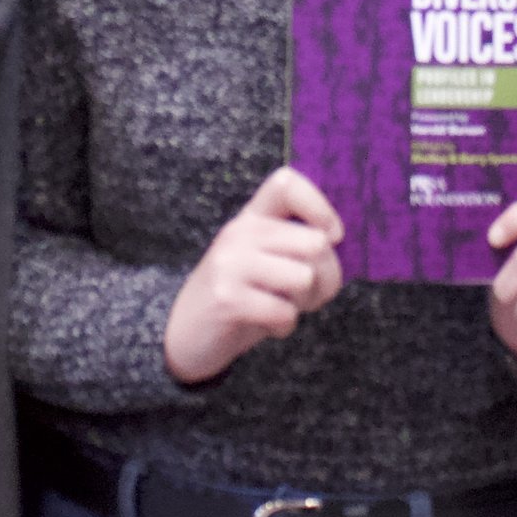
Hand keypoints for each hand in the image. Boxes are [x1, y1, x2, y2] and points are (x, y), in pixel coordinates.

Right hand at [163, 167, 344, 383]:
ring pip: (305, 277)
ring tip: (280, 307)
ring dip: (303, 303)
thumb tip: (334, 244)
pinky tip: (265, 325)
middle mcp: (239, 232)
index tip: (332, 237)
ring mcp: (230, 263)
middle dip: (326, 277)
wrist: (183, 334)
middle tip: (303, 293)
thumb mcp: (264, 261)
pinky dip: (283, 326)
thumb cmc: (239, 296)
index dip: (319, 206)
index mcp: (251, 217)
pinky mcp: (227, 298)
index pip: (286, 182)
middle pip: (316, 242)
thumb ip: (296, 246)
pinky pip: (285, 312)